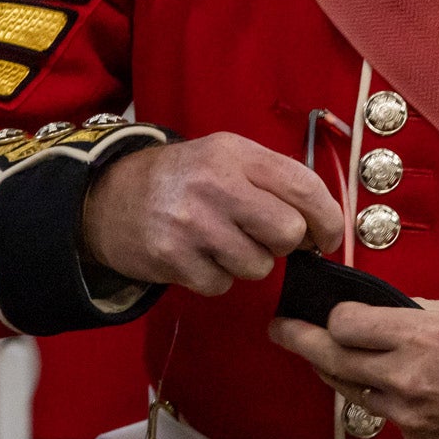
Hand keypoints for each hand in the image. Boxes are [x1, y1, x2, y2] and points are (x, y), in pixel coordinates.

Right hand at [78, 132, 343, 294]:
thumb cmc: (182, 180)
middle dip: (284, 244)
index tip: (325, 237)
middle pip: (288, 232)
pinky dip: (216, 278)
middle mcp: (213, 183)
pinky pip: (222, 285)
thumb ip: (274, 180)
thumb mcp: (225, 158)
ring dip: (247, 263)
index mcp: (234, 154)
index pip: (305, 188)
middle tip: (263, 237)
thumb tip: (323, 225)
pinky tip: (197, 256)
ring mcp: (190, 222)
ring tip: (222, 244)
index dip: (329, 220)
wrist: (109, 197)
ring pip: (258, 265)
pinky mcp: (171, 256)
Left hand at [269, 298, 438, 438]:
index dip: (335, 315)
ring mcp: (406, 415)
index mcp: (417, 339)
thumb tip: (380, 308)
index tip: (334, 311)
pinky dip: (379, 399)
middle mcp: (403, 379)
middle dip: (297, 339)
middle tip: (280, 328)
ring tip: (329, 355)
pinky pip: (381, 415)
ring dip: (335, 371)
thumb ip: (417, 311)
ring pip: (347, 389)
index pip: (342, 323)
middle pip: (328, 357)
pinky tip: (392, 388)